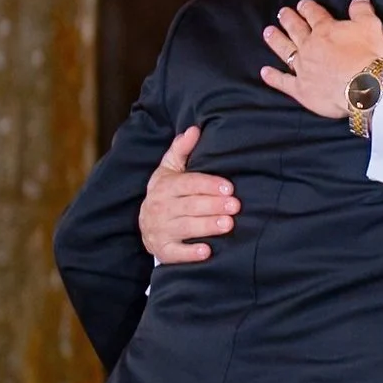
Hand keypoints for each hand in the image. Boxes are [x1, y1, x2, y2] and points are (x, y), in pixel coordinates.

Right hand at [141, 125, 237, 262]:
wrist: (146, 224)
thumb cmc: (167, 194)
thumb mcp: (170, 170)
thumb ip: (181, 150)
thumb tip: (194, 129)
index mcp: (165, 187)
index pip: (188, 184)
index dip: (209, 185)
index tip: (229, 187)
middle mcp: (160, 208)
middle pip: (189, 205)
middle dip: (213, 205)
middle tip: (236, 206)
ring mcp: (160, 230)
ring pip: (185, 227)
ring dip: (207, 226)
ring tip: (228, 224)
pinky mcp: (163, 250)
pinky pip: (176, 253)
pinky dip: (190, 253)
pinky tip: (207, 252)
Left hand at [260, 0, 382, 117]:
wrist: (363, 88)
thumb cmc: (368, 56)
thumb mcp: (371, 26)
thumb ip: (362, 10)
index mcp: (325, 30)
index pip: (313, 14)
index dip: (307, 7)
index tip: (302, 4)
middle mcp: (309, 46)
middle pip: (296, 29)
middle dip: (289, 19)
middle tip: (282, 13)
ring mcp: (302, 67)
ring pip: (285, 50)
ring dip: (276, 41)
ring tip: (268, 32)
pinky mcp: (300, 88)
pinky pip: (283, 81)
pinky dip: (273, 77)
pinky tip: (265, 72)